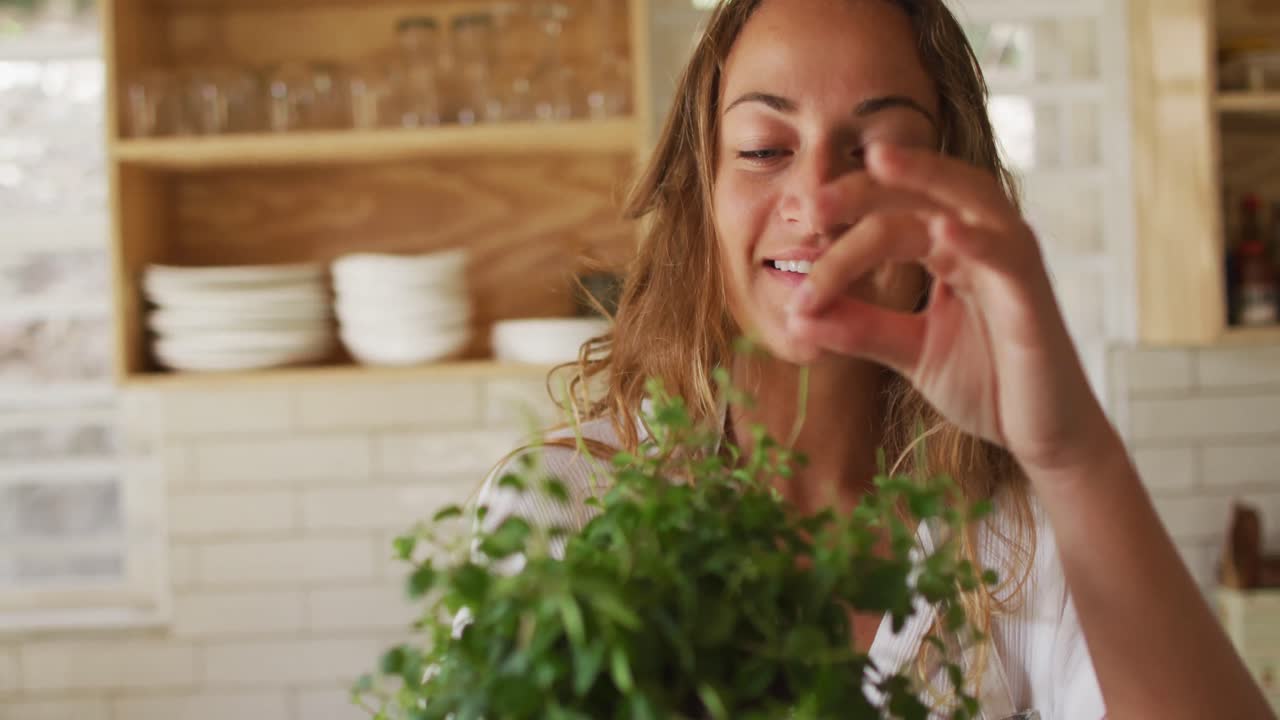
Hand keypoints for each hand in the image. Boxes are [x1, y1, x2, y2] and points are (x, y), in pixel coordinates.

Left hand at [785, 144, 1112, 476]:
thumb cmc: (989, 384)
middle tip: (813, 203)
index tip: (796, 227)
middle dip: (868, 188)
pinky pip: (1008, 257)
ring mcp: (1011, 264)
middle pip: (924, 192)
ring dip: (924, 179)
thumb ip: (860, 328)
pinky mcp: (1034, 297)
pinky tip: (944, 233)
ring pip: (968, 201)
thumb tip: (795, 317)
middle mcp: (983, 243)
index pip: (894, 211)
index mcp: (952, 249)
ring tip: (878, 163)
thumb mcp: (909, 351)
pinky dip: (979, 241)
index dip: (846, 211)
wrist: (1045, 435)